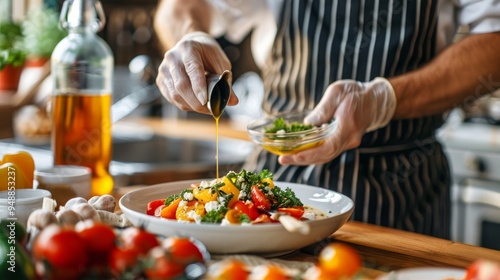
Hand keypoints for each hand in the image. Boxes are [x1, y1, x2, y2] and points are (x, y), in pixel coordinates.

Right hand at [156, 31, 237, 113]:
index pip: (193, 69)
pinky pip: (171, 98)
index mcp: (188, 48)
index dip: (199, 87)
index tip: (206, 101)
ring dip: (191, 106)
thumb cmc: (207, 54)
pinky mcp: (161, 80)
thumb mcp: (220, 63)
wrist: (191, 45)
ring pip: (175, 95)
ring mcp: (164, 69)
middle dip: (197, 102)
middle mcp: (172, 57)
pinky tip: (195, 103)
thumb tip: (233, 102)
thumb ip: (225, 81)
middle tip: (211, 110)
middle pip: (181, 86)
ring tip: (205, 107)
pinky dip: (185, 105)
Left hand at [279, 78, 396, 164]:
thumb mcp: (337, 92)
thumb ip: (323, 108)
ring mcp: (348, 143)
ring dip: (305, 159)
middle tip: (283, 159)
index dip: (310, 154)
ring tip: (286, 158)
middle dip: (302, 159)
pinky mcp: (343, 142)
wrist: (375, 100)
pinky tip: (298, 152)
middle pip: (324, 156)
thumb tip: (309, 122)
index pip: (328, 147)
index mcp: (348, 126)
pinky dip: (312, 154)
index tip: (293, 156)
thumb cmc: (356, 93)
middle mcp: (349, 139)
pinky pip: (327, 152)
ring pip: (325, 156)